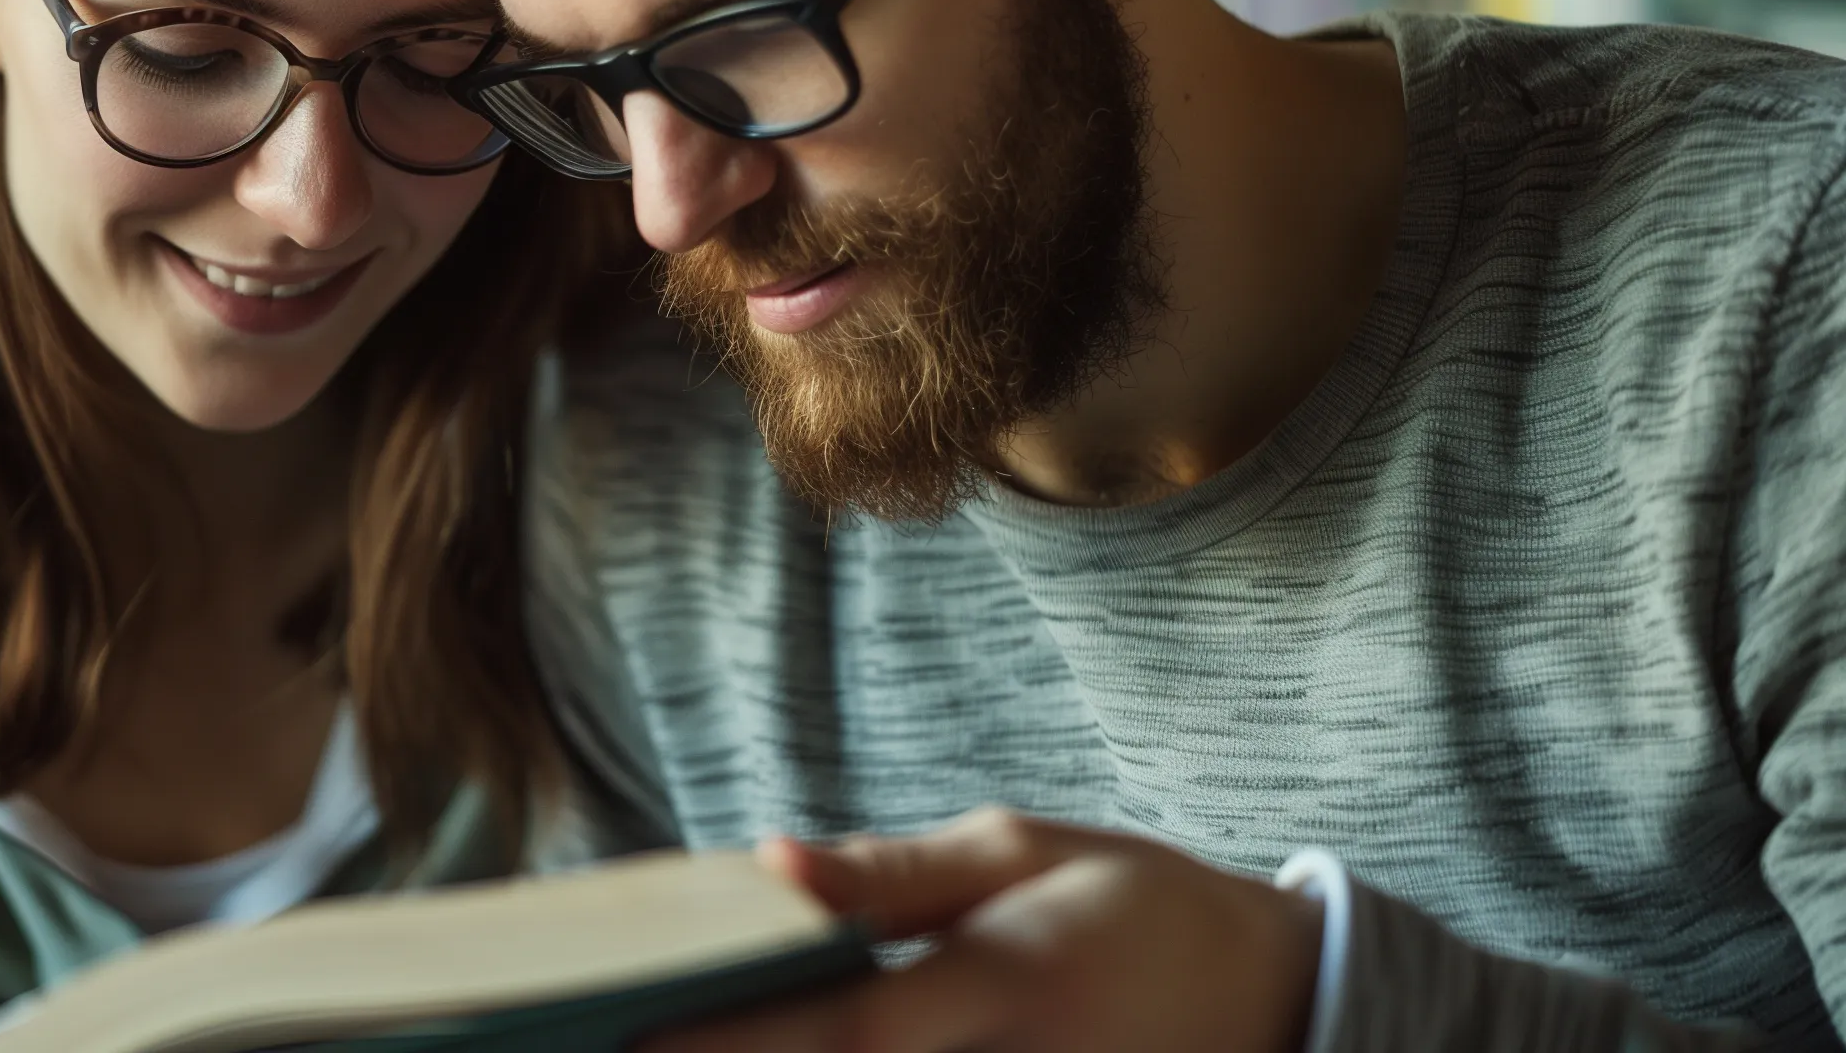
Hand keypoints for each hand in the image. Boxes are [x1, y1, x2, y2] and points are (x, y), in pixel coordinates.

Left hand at [646, 808, 1322, 1052]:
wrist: (1281, 999)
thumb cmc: (1133, 906)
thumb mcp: (1023, 852)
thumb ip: (892, 876)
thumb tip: (764, 867)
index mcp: (1014, 980)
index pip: (848, 1030)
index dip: (732, 1045)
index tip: (624, 1033)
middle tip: (604, 1041)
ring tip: (653, 1041)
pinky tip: (755, 1049)